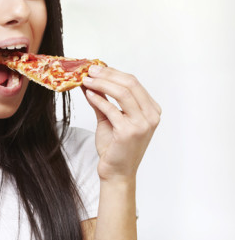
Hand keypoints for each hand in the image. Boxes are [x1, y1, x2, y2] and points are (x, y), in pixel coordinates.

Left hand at [82, 65, 160, 182]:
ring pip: (123, 93)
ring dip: (102, 84)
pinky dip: (99, 99)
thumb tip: (90, 80)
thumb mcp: (109, 117)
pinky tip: (89, 94)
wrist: (116, 171)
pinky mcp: (129, 132)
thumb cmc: (115, 146)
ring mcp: (142, 124)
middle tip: (89, 70)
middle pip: (130, 84)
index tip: (96, 68)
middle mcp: (151, 116)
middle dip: (107, 74)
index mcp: (151, 109)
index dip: (113, 72)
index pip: (133, 82)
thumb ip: (102, 99)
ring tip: (86, 80)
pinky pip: (112, 109)